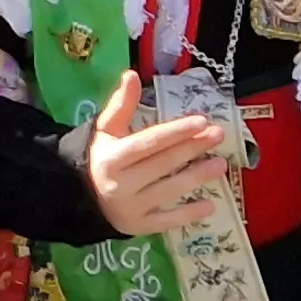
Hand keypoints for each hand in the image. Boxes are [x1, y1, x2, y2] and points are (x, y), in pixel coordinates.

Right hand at [82, 70, 229, 236]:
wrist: (79, 197)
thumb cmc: (99, 157)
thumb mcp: (105, 130)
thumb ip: (121, 105)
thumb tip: (132, 75)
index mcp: (112, 157)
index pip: (149, 143)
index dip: (176, 131)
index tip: (201, 120)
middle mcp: (121, 184)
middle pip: (163, 163)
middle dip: (193, 148)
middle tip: (218, 135)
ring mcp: (131, 208)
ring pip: (169, 190)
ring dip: (197, 177)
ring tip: (220, 164)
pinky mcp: (138, 226)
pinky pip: (167, 221)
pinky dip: (189, 214)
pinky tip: (210, 206)